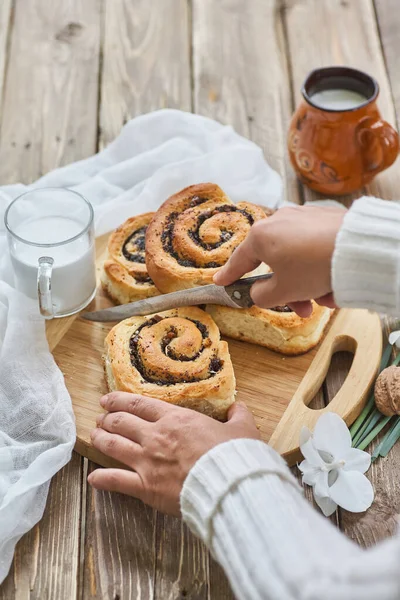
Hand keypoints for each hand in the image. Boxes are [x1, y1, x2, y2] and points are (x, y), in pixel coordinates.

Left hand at [88, 393, 259, 515]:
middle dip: (107, 418)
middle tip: (101, 418)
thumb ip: (238, 414)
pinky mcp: (146, 487)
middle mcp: (156, 436)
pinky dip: (101, 479)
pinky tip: (92, 478)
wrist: (230, 485)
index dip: (119, 400)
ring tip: (95, 436)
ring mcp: (147, 461)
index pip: (139, 404)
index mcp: (176, 419)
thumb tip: (238, 407)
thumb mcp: (243, 428)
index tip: (108, 400)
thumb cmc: (235, 456)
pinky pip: (116, 481)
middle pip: (121, 422)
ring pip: (113, 445)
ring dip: (101, 439)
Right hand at [214, 205, 344, 316]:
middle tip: (302, 309)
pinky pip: (314, 248)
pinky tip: (335, 283)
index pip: (239, 260)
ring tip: (327, 299)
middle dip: (289, 291)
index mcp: (261, 236)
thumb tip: (259, 292)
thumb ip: (262, 296)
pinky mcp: (324, 218)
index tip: (221, 281)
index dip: (229, 275)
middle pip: (274, 263)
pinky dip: (320, 268)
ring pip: (297, 258)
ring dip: (308, 283)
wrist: (358, 248)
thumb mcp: (282, 291)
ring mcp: (302, 217)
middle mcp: (278, 221)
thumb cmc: (313, 267)